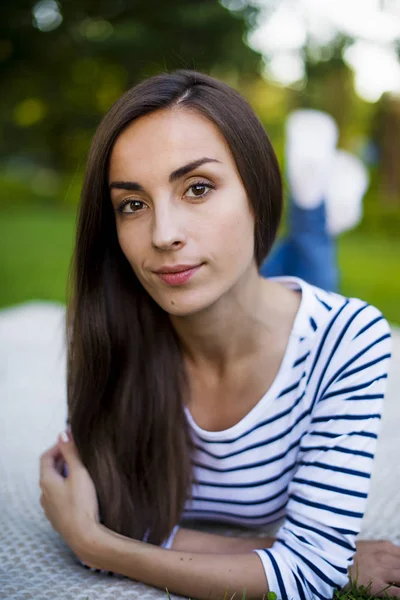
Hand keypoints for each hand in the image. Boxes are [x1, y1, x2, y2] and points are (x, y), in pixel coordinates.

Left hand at [39, 430, 99, 561]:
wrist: (84, 536)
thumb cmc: (82, 503)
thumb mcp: (79, 473)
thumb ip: (71, 452)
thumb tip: (62, 433)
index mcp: (47, 481)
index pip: (46, 457)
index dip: (57, 446)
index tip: (71, 441)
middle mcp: (44, 494)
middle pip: (49, 471)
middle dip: (62, 459)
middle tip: (78, 452)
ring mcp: (50, 508)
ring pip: (54, 485)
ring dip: (64, 474)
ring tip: (81, 470)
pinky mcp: (58, 518)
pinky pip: (59, 497)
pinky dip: (66, 487)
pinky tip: (80, 490)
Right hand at [347, 540, 399, 596]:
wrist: (331, 559)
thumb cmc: (347, 553)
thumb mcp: (367, 546)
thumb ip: (382, 551)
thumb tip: (393, 558)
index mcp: (384, 546)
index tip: (397, 566)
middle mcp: (386, 557)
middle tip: (396, 575)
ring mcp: (382, 571)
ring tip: (397, 581)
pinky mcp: (377, 586)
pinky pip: (397, 593)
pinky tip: (399, 594)